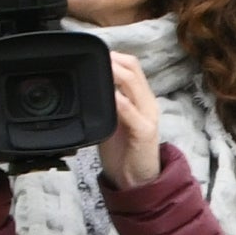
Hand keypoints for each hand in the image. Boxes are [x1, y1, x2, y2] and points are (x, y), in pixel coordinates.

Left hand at [97, 49, 186, 192]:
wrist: (137, 181)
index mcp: (141, 99)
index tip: (96, 53)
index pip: (133, 67)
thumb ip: (106, 103)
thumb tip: (88, 88)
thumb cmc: (123, 151)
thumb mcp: (114, 121)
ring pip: (133, 84)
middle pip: (134, 69)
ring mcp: (147, 117)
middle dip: (113, 60)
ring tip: (99, 67)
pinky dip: (118, 100)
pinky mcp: (144, 132)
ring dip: (114, 73)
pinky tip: (108, 95)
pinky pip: (130, 110)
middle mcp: (147, 104)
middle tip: (93, 57)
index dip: (115, 56)